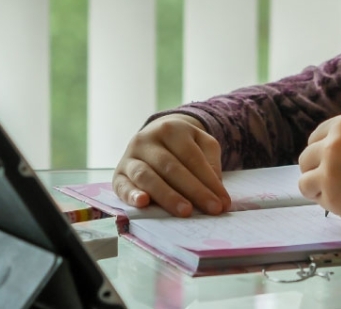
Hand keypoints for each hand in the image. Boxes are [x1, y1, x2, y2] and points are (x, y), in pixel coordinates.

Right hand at [112, 114, 230, 216]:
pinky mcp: (118, 174)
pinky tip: (144, 203)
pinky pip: (122, 186)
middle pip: (171, 167)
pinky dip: (131, 195)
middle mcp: (146, 140)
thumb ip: (211, 162)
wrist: (155, 135)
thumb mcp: (202, 143)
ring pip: (147, 176)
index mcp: (171, 129)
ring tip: (186, 211)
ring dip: (167, 196)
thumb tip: (215, 190)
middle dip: (193, 190)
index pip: (192, 157)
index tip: (223, 202)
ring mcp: (129, 156)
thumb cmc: (184, 145)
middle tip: (211, 209)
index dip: (209, 180)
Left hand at [297, 115, 340, 224]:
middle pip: (305, 159)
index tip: (334, 162)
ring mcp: (329, 171)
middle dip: (317, 171)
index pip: (315, 138)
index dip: (322, 152)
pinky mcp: (332, 197)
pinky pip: (319, 201)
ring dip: (319, 189)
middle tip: (337, 181)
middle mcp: (332, 144)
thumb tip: (318, 157)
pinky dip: (331, 204)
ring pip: (304, 182)